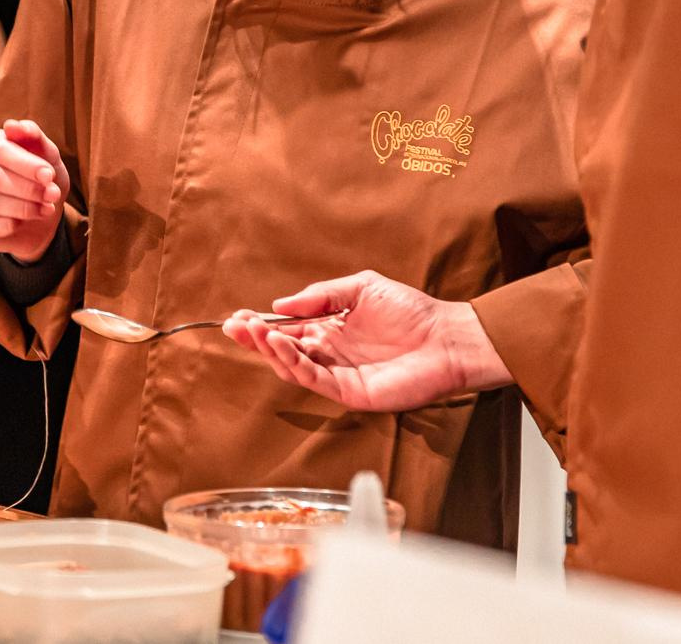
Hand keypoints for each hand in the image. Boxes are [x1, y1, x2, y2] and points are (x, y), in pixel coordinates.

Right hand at [0, 119, 69, 261]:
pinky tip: (19, 224)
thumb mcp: (48, 157)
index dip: (24, 163)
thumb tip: (13, 125)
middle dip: (25, 188)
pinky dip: (1, 227)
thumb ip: (34, 138)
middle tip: (51, 195)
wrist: (41, 214)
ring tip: (45, 209)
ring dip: (21, 208)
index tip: (49, 175)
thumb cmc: (42, 179)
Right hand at [221, 270, 513, 411]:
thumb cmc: (412, 311)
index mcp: (332, 329)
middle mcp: (331, 352)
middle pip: (284, 349)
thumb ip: (321, 296)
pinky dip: (294, 363)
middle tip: (235, 327)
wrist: (445, 338)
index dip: (262, 323)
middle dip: (257, 339)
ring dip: (271, 350)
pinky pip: (314, 379)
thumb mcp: (361, 288)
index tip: (239, 316)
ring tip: (254, 332)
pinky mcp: (349, 391)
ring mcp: (338, 373)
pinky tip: (281, 345)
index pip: (289, 328)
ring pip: (294, 366)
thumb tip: (282, 304)